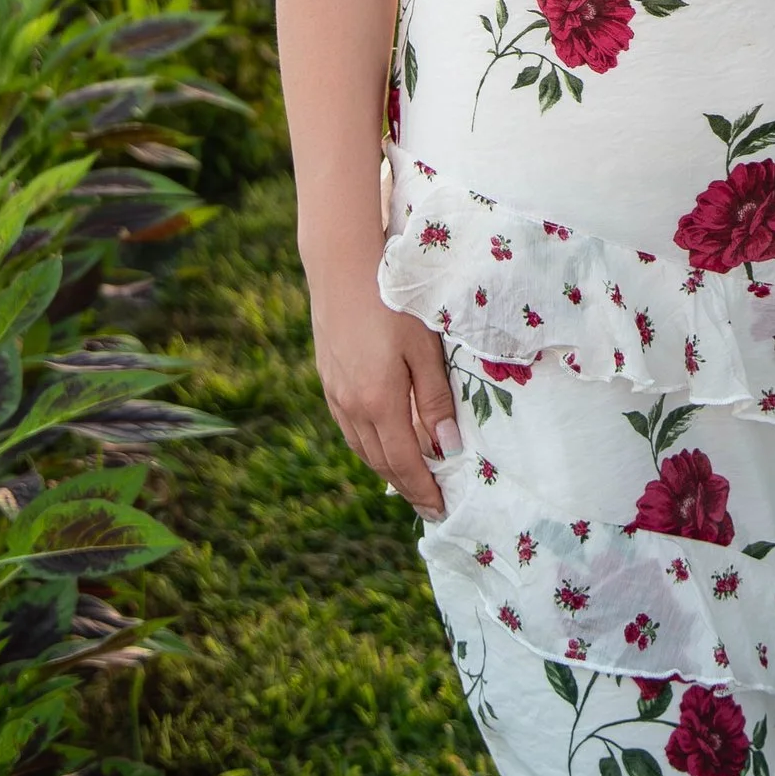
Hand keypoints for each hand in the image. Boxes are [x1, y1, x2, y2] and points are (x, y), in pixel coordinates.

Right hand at [309, 259, 457, 517]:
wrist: (341, 267)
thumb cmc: (392, 301)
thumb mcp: (424, 347)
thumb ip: (436, 399)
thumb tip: (446, 448)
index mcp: (379, 402)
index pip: (405, 462)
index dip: (423, 489)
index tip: (440, 509)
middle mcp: (352, 407)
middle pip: (381, 462)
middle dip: (406, 486)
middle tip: (429, 502)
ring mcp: (335, 395)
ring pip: (362, 447)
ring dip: (387, 467)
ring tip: (410, 478)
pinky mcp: (328, 380)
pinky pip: (350, 428)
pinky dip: (369, 445)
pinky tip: (383, 441)